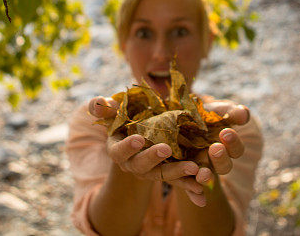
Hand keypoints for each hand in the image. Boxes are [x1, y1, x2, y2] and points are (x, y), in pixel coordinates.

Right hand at [88, 96, 207, 206]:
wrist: (142, 129)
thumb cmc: (125, 117)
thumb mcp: (114, 110)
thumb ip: (103, 107)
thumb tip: (97, 103)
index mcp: (118, 150)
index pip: (119, 152)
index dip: (128, 147)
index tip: (139, 139)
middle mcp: (134, 165)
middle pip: (142, 167)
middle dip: (154, 159)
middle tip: (167, 149)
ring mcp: (151, 171)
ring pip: (164, 175)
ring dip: (178, 174)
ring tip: (194, 169)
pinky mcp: (168, 174)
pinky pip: (179, 183)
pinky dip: (191, 189)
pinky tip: (202, 196)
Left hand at [191, 100, 249, 189]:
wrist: (178, 120)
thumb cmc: (204, 114)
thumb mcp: (217, 111)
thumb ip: (231, 113)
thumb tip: (244, 115)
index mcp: (227, 147)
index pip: (235, 149)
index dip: (233, 142)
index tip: (226, 132)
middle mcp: (214, 161)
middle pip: (224, 166)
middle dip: (220, 158)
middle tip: (215, 148)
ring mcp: (199, 167)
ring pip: (206, 176)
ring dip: (206, 177)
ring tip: (202, 173)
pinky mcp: (182, 173)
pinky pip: (188, 185)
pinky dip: (191, 192)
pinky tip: (193, 196)